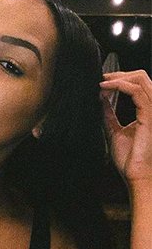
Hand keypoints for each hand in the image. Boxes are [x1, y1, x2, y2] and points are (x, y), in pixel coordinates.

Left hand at [101, 70, 151, 188]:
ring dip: (119, 77)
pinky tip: (105, 88)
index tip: (102, 80)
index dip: (121, 78)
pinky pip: (137, 91)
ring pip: (141, 80)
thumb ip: (109, 114)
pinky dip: (119, 85)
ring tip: (102, 82)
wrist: (136, 174)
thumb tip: (101, 99)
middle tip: (102, 77)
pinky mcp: (150, 115)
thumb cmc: (130, 158)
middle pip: (142, 77)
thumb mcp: (114, 131)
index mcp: (148, 111)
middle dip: (120, 74)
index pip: (139, 85)